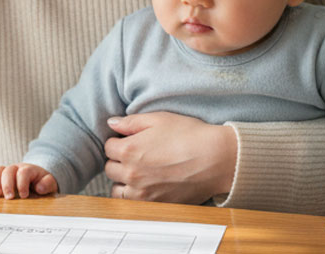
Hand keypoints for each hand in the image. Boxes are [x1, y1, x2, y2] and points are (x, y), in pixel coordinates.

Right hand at [0, 163, 57, 198]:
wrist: (37, 177)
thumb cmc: (42, 182)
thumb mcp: (50, 182)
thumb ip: (47, 183)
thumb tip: (40, 188)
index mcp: (29, 169)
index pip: (23, 172)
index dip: (22, 183)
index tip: (24, 195)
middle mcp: (15, 168)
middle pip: (8, 171)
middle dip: (7, 184)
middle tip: (8, 197)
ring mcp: (5, 172)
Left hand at [103, 112, 236, 203]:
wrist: (216, 159)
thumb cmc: (191, 136)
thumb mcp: (159, 119)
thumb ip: (131, 122)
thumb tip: (112, 123)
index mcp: (130, 150)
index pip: (108, 147)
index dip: (119, 141)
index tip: (129, 140)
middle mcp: (132, 174)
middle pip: (110, 168)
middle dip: (119, 160)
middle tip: (135, 155)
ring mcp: (143, 193)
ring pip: (117, 189)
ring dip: (123, 181)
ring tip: (138, 172)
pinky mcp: (155, 205)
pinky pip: (132, 204)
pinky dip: (134, 196)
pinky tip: (146, 186)